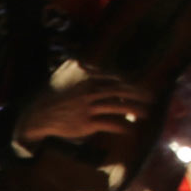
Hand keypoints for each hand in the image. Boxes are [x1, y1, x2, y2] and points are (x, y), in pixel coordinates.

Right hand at [15, 76, 149, 148]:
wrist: (39, 113)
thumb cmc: (54, 92)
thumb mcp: (66, 71)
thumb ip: (83, 65)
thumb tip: (95, 60)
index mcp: (87, 75)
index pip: (115, 78)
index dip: (130, 83)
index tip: (140, 88)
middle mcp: (89, 89)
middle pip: (120, 90)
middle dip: (138, 94)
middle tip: (151, 98)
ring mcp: (88, 106)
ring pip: (117, 107)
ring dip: (134, 110)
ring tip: (145, 114)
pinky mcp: (86, 123)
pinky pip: (109, 124)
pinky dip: (122, 127)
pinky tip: (130, 129)